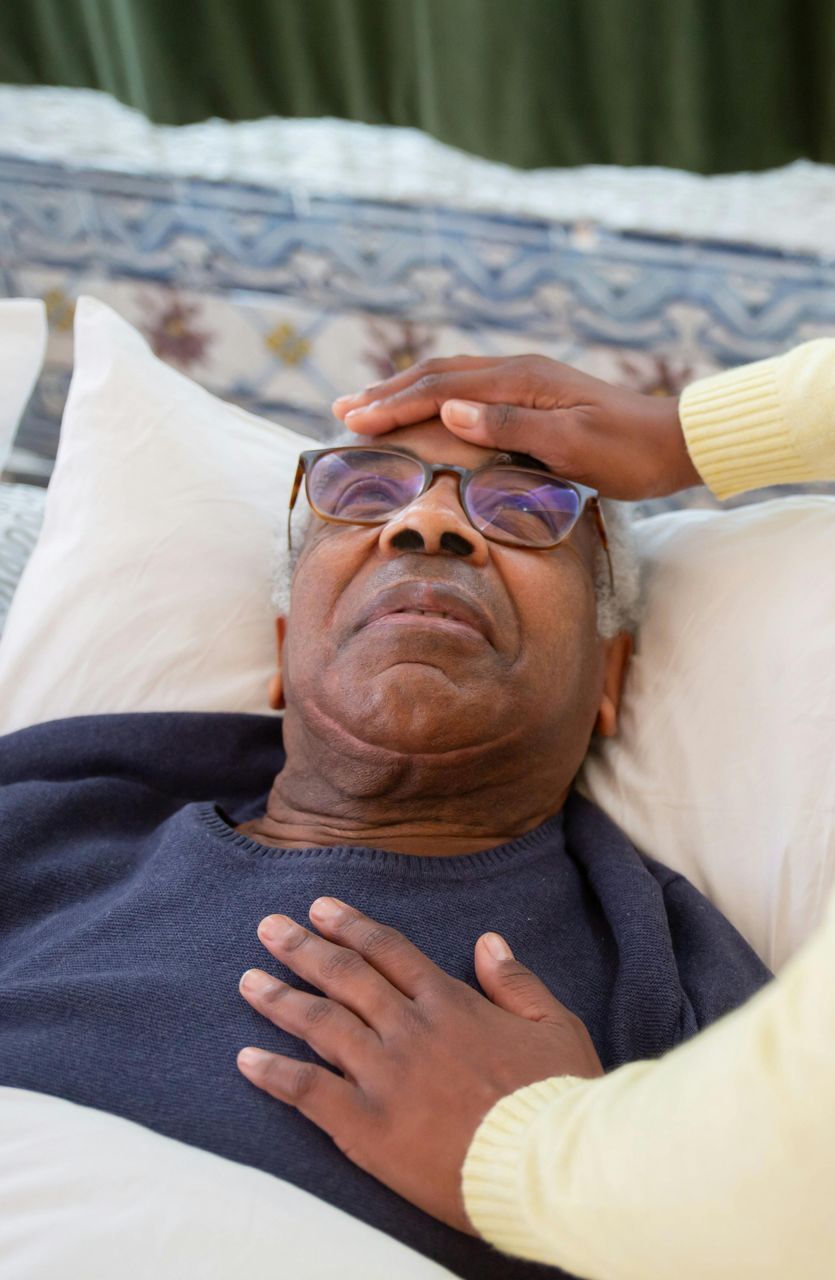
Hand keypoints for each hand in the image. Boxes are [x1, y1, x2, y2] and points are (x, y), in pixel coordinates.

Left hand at [236, 898, 602, 1234]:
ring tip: (248, 980)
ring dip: (280, 998)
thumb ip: (516, 981)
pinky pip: (309, 1090)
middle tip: (268, 927)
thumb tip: (488, 941)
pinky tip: (246, 1059)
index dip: (352, 926)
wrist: (546, 1165)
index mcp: (450, 1003)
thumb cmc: (556, 1098)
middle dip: (303, 948)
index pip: (389, 952)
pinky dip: (274, 1072)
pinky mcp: (368, 1125)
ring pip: (321, 1023)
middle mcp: (410, 1029)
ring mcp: (385, 1075)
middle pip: (345, 976)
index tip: (320, 907)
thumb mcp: (554, 1025)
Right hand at [333, 354, 700, 499]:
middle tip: (341, 410)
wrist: (672, 443)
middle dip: (386, 393)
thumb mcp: (573, 444)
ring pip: (449, 380)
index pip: (441, 387)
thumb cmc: (627, 451)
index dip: (393, 404)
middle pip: (437, 375)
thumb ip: (512, 426)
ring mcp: (524, 382)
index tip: (352, 420)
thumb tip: (450, 409)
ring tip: (367, 407)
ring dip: (405, 392)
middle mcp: (517, 372)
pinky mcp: (532, 398)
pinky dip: (432, 398)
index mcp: (521, 380)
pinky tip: (423, 410)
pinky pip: (467, 391)